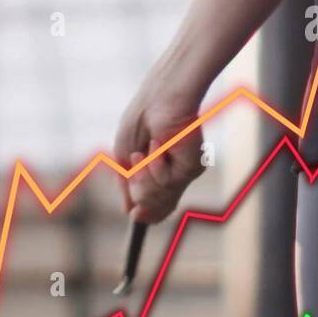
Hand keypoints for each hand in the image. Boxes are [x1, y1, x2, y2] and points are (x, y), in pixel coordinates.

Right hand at [113, 76, 206, 222]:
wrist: (159, 101)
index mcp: (157, 175)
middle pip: (154, 210)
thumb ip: (129, 187)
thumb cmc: (141, 121)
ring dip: (143, 177)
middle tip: (137, 159)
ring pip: (156, 200)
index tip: (134, 216)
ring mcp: (182, 174)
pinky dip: (155, 167)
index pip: (154, 205)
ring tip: (145, 152)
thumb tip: (131, 213)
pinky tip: (159, 148)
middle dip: (139, 190)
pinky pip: (166, 185)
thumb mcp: (125, 157)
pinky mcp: (192, 169)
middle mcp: (172, 177)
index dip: (144, 214)